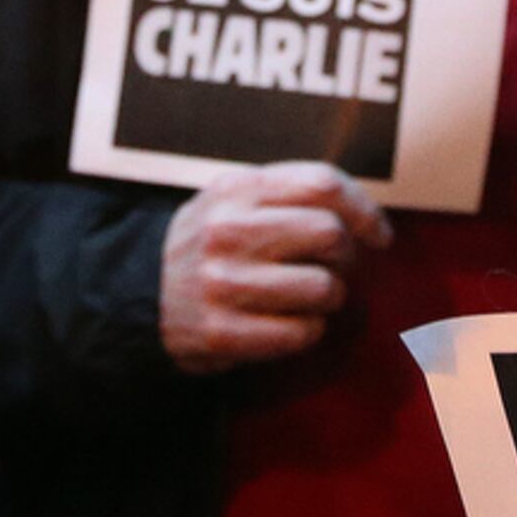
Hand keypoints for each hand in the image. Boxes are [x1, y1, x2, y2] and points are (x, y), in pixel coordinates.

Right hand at [158, 160, 390, 371]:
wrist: (138, 297)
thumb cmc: (209, 246)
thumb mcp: (233, 199)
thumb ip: (289, 194)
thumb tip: (362, 213)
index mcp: (236, 189)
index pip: (322, 184)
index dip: (364, 209)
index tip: (378, 234)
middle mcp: (228, 231)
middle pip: (329, 234)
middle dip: (345, 256)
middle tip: (333, 267)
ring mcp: (222, 282)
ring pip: (323, 287)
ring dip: (329, 297)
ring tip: (308, 298)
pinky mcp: (222, 332)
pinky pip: (302, 332)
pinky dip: (308, 331)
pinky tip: (289, 324)